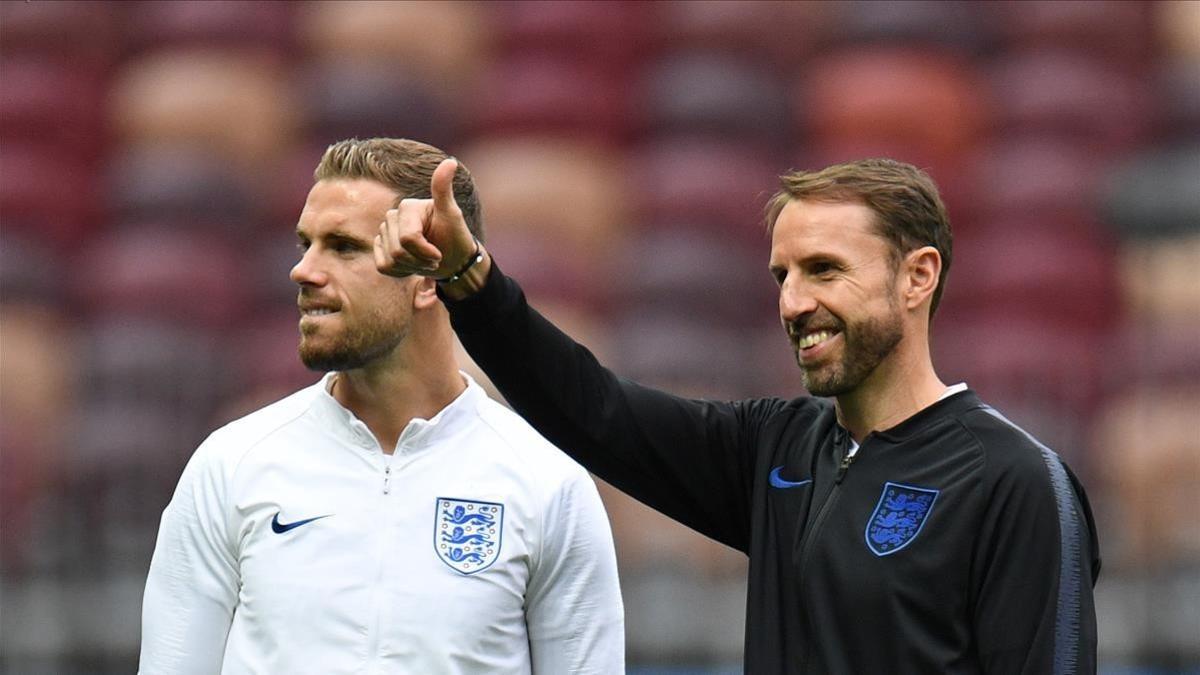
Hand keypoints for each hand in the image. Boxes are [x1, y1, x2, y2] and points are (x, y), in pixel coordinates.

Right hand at [374, 158, 476, 278]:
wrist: (452, 259)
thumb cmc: (454, 237)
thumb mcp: (452, 216)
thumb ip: (444, 190)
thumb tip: (450, 161)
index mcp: (407, 207)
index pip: (408, 239)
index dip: (425, 252)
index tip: (440, 254)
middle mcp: (392, 216)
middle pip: (398, 251)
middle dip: (420, 261)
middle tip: (434, 257)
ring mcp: (384, 232)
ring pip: (390, 260)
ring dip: (412, 267)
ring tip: (425, 261)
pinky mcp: (380, 248)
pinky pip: (382, 266)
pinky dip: (400, 272)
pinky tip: (412, 265)